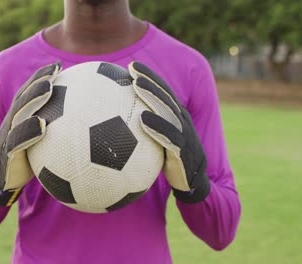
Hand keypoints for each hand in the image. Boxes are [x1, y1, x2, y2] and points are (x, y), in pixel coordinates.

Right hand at [0, 62, 61, 205]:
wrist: (3, 186)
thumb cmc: (29, 165)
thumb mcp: (44, 147)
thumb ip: (60, 134)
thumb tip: (91, 128)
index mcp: (19, 120)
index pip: (29, 94)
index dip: (40, 78)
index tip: (58, 66)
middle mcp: (11, 125)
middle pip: (24, 98)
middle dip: (38, 81)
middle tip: (55, 70)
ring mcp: (6, 139)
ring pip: (19, 114)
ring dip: (33, 99)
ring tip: (49, 87)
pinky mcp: (5, 155)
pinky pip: (16, 141)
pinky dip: (28, 132)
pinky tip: (43, 126)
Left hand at [128, 62, 209, 202]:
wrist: (192, 186)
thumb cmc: (170, 163)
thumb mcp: (155, 145)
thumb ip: (139, 133)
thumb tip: (109, 127)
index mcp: (175, 118)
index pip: (163, 93)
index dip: (150, 78)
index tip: (131, 66)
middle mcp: (182, 123)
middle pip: (165, 96)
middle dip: (150, 80)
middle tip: (132, 68)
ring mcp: (185, 136)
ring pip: (168, 111)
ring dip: (153, 96)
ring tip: (136, 85)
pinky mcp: (185, 152)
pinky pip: (171, 137)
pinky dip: (157, 126)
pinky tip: (142, 119)